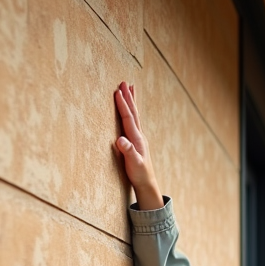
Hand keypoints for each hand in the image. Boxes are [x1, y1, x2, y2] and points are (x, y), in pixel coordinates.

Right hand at [112, 80, 163, 209]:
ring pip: (135, 115)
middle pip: (133, 112)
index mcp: (136, 139)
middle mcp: (139, 135)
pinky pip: (134, 121)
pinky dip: (132, 111)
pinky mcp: (137, 140)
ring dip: (132, 101)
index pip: (129, 118)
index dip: (123, 105)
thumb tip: (120, 140)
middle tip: (124, 82)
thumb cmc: (139, 174)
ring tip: (130, 88)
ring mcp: (139, 137)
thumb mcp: (133, 164)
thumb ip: (128, 152)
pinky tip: (131, 109)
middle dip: (128, 97)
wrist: (147, 182)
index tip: (117, 92)